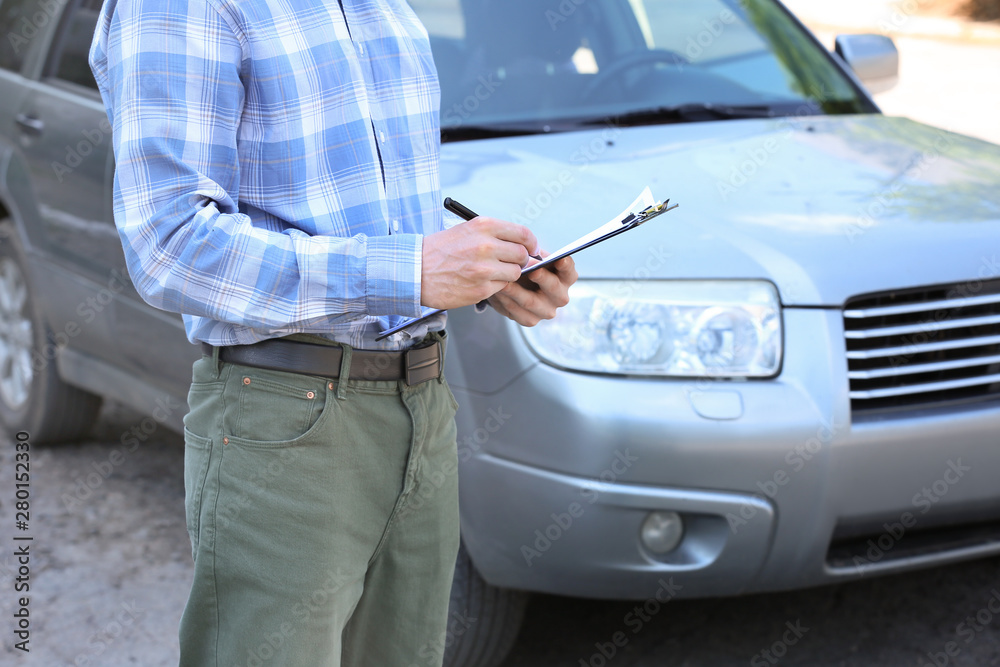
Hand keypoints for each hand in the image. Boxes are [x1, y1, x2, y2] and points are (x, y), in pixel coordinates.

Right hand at [421, 217, 538, 309]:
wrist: (414, 271)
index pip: (522, 233)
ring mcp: (484, 269)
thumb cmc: (440, 250)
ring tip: (489, 273)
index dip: (531, 243)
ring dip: (507, 275)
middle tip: (509, 263)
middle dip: (519, 260)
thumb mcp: (466, 230)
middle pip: (522, 255)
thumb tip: (521, 244)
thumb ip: (494, 235)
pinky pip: (501, 287)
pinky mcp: (481, 288)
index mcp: (484, 226)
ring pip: (515, 273)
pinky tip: (479, 281)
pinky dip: (494, 286)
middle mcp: (486, 245)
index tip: (531, 248)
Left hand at [487, 254, 577, 325]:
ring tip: (505, 280)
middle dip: (542, 278)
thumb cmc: (526, 266)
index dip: (565, 265)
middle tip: (531, 270)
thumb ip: (533, 256)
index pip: (569, 271)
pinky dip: (506, 300)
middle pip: (554, 288)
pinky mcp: (530, 320)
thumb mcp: (532, 257)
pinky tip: (498, 291)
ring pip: (531, 301)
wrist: (511, 284)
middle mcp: (560, 297)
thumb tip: (528, 258)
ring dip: (516, 290)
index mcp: (565, 278)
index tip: (560, 258)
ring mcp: (546, 311)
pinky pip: (517, 311)